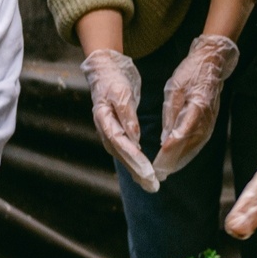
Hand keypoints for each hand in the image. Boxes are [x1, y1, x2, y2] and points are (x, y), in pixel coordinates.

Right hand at [81, 49, 157, 192]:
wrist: (104, 71)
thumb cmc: (113, 80)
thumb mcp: (121, 92)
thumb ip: (127, 115)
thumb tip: (134, 137)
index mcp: (104, 119)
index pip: (120, 142)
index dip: (133, 157)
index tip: (147, 170)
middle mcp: (104, 130)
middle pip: (121, 154)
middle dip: (137, 171)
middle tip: (153, 185)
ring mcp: (108, 133)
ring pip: (123, 156)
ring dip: (136, 171)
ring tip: (150, 185)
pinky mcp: (115, 133)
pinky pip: (125, 152)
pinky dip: (134, 163)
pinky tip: (142, 172)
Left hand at [153, 35, 239, 180]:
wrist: (213, 63)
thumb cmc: (191, 72)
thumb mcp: (175, 89)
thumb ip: (170, 114)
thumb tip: (165, 138)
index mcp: (197, 108)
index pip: (181, 135)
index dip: (169, 151)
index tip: (158, 162)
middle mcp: (206, 119)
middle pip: (189, 146)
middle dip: (173, 161)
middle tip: (159, 173)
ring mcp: (211, 122)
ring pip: (195, 146)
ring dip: (181, 159)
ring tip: (167, 170)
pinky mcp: (211, 122)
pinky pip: (199, 142)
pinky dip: (188, 152)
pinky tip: (179, 158)